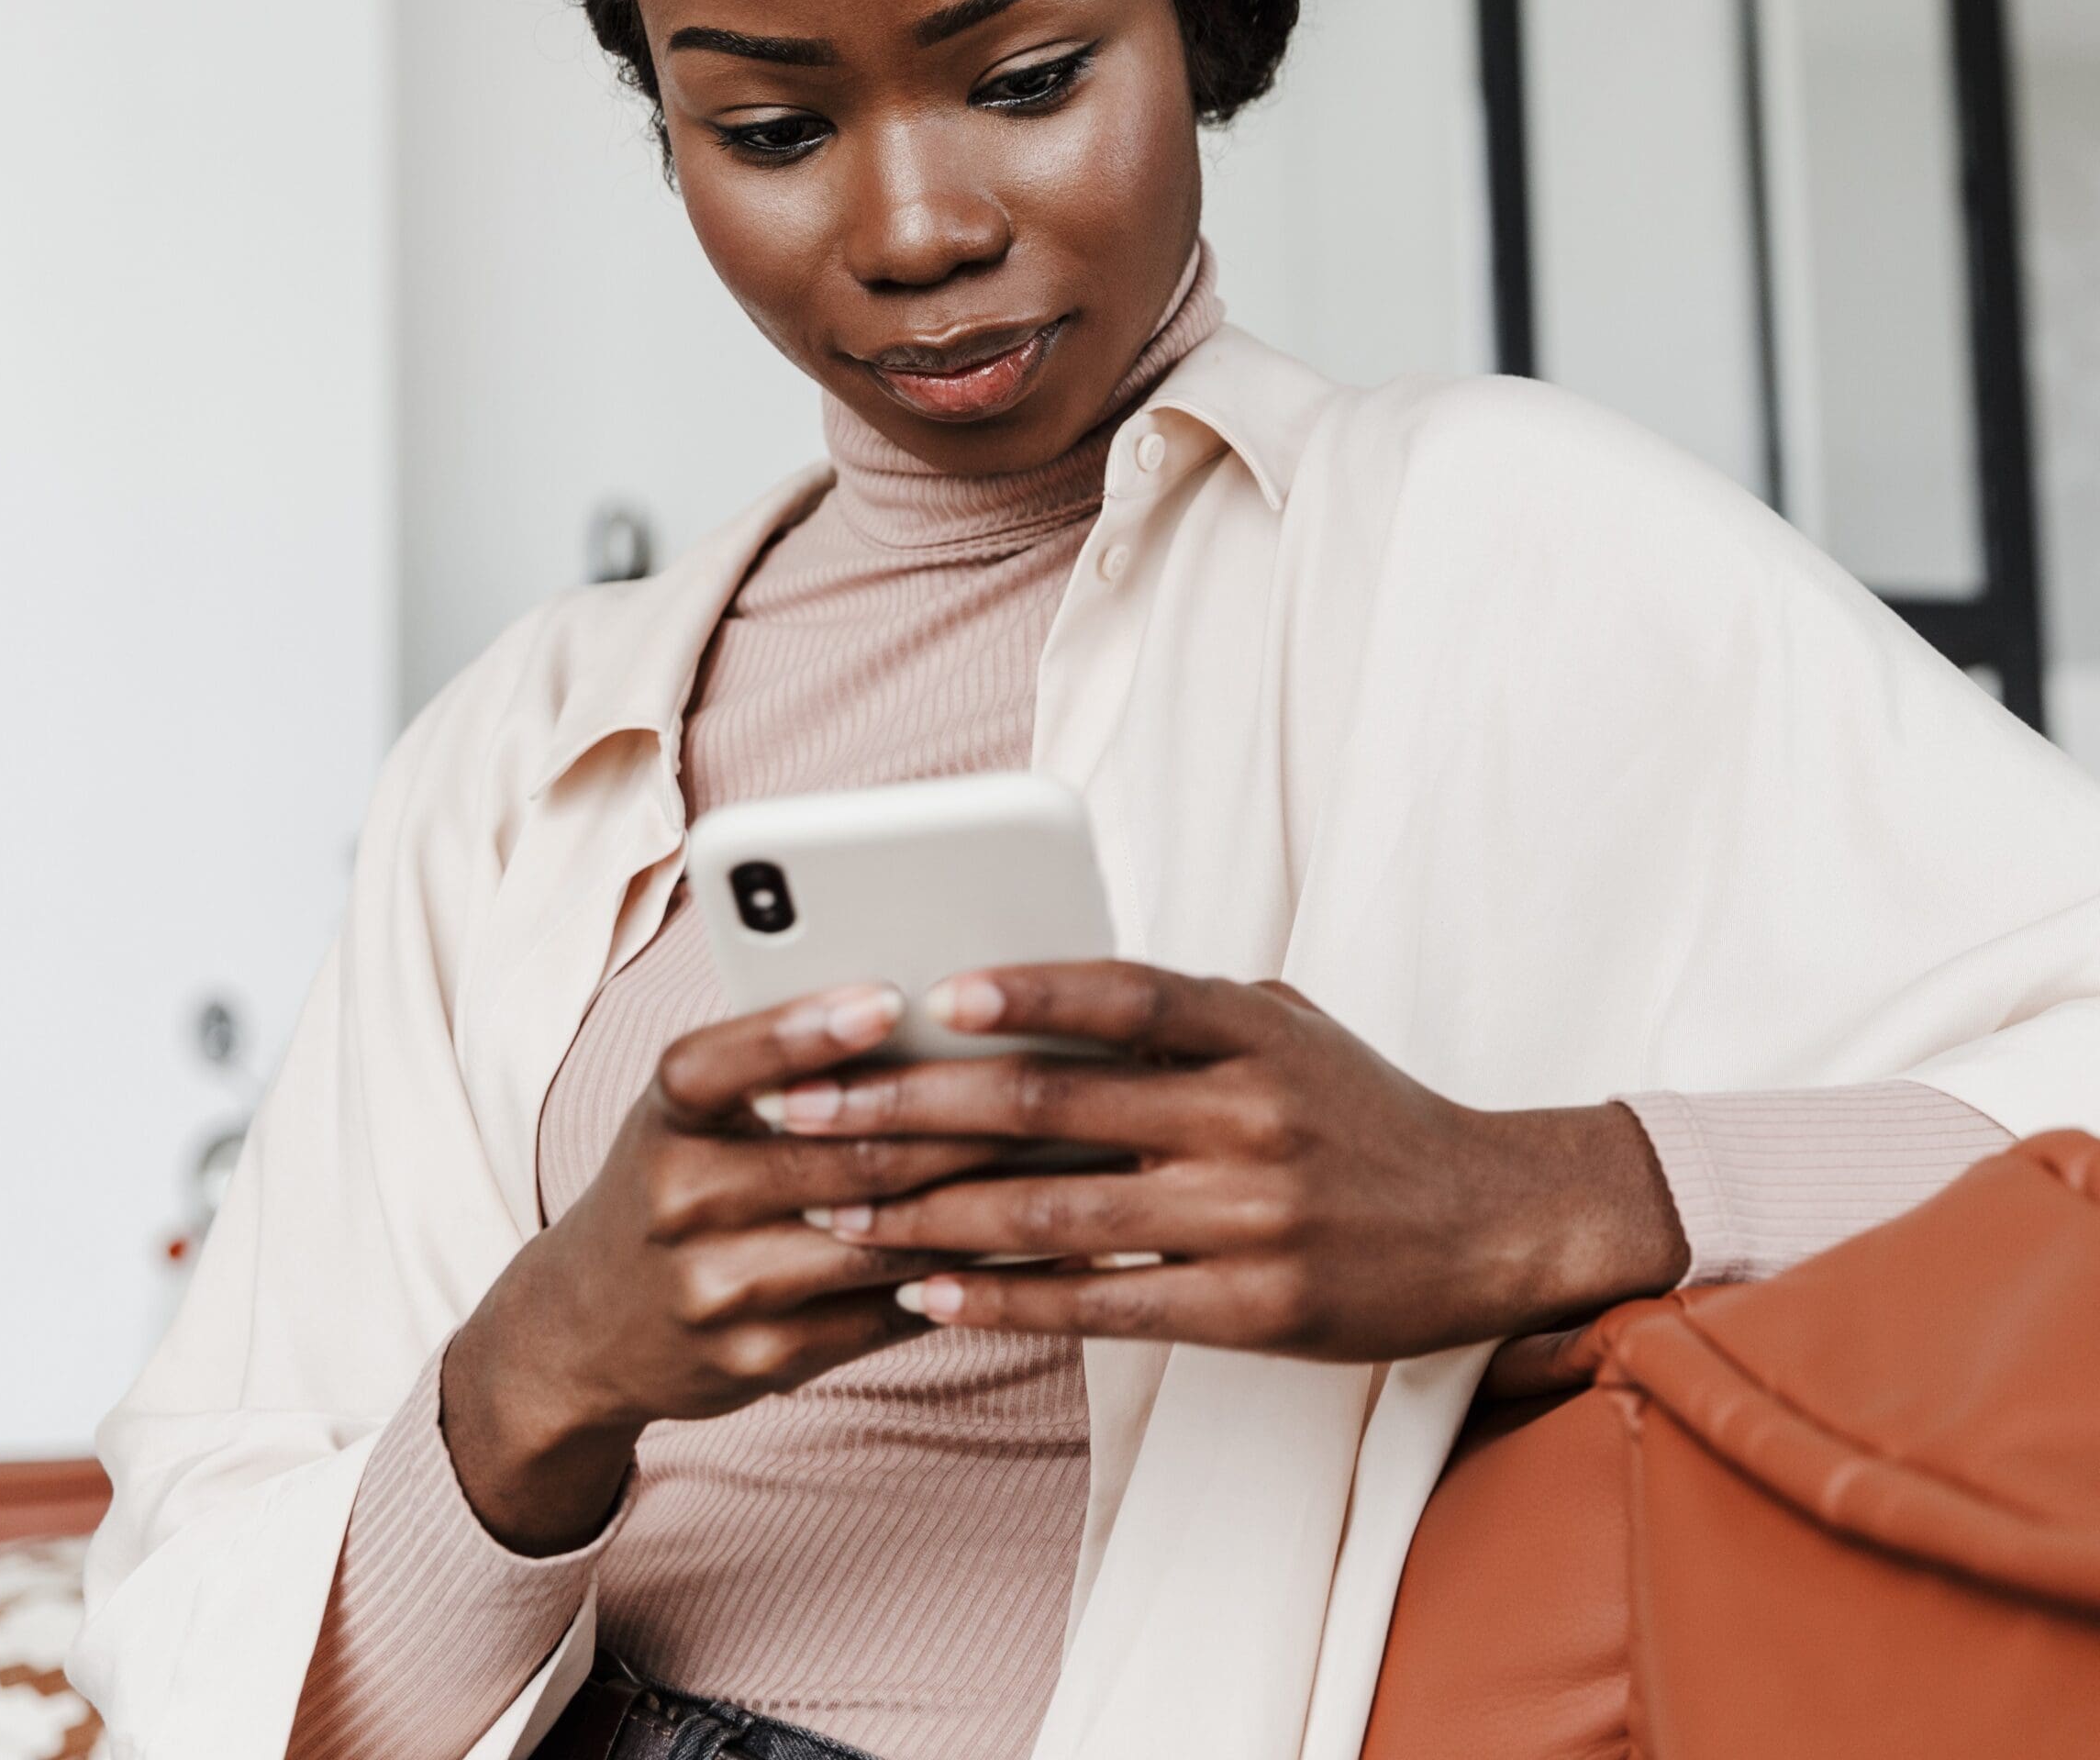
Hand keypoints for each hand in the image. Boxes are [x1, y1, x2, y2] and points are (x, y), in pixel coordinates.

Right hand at [441, 983, 1001, 1554]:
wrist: (586, 1325)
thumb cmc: (676, 1174)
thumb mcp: (691, 1108)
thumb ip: (776, 1064)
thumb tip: (918, 1008)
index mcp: (663, 1115)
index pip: (721, 1064)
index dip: (801, 1031)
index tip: (888, 997)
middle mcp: (676, 1201)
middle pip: (837, 1158)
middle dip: (953, 1121)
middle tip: (1046, 1085)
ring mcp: (715, 1291)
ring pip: (875, 1240)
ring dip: (976, 1203)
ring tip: (1062, 1163)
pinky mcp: (759, 1362)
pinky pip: (881, 1315)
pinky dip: (959, 1280)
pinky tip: (1023, 1250)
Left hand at [760, 962, 1686, 1361]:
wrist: (1488, 1220)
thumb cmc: (1361, 1110)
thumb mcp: (1282, 1025)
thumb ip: (1174, 1009)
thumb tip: (1033, 984)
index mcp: (1248, 1027)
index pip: (1117, 992)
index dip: (1016, 990)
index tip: (919, 996)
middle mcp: (1244, 1113)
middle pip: (1047, 1105)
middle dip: (907, 1107)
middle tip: (805, 1110)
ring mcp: (1245, 1216)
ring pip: (1051, 1212)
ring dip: (926, 1214)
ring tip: (834, 1208)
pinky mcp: (1248, 1309)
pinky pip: (1099, 1306)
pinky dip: (1002, 1300)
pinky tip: (926, 1295)